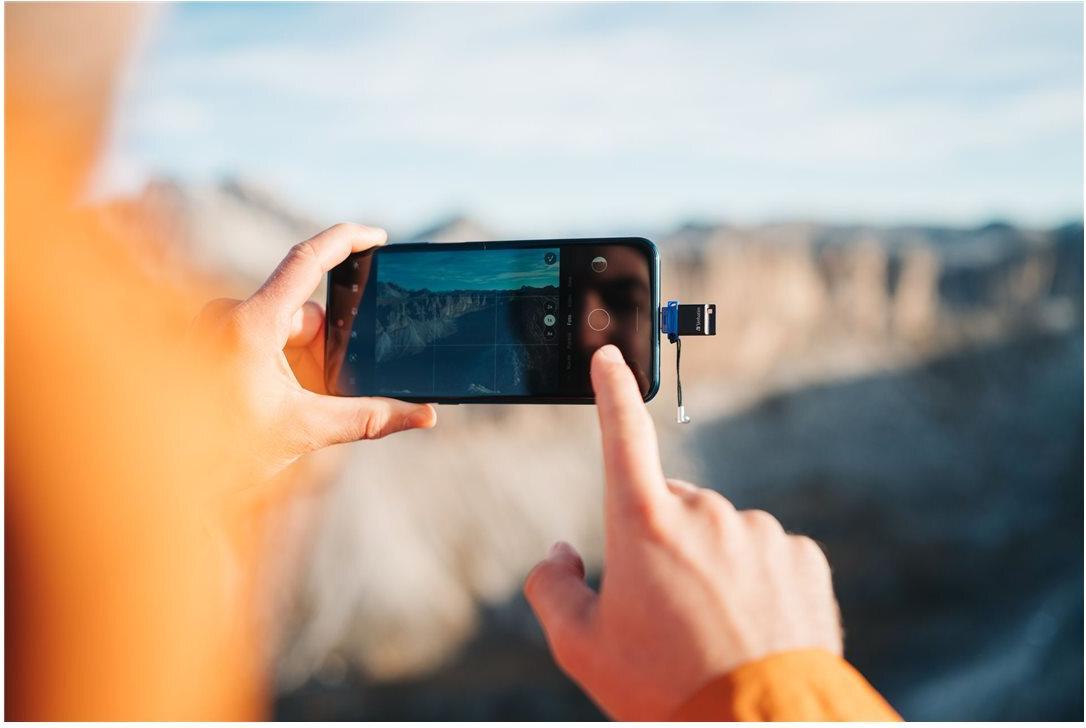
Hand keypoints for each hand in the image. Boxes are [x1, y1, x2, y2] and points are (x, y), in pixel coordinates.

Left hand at [193, 223, 435, 483]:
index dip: (346, 241)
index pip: (306, 261)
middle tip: (322, 396)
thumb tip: (424, 415)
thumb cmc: (224, 454)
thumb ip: (369, 418)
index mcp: (249, 325)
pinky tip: (269, 403)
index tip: (377, 236)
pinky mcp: (209, 341)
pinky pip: (261, 339)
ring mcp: (215, 327)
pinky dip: (280, 367)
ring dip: (300, 365)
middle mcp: (227, 316)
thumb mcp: (305, 430)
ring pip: (283, 331)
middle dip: (324, 354)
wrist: (168, 482)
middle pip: (302, 317)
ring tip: (285, 409)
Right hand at [524, 345, 840, 719]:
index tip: (608, 357)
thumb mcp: (582, 647)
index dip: (611, 393)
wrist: (762, 722)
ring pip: (720, 531)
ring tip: (712, 627)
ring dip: (711, 564)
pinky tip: (750, 625)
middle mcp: (705, 512)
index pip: (623, 436)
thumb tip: (559, 552)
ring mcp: (758, 531)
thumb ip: (552, 589)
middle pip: (670, 506)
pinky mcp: (800, 556)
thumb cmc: (665, 687)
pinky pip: (765, 553)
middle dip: (662, 540)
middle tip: (664, 607)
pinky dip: (754, 579)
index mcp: (644, 523)